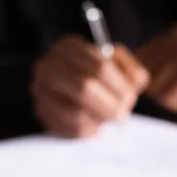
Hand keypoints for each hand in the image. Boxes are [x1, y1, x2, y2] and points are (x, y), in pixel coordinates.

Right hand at [30, 35, 148, 137]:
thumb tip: (135, 82)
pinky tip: (95, 124)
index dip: (119, 86)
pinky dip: (88, 129)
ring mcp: (41, 90)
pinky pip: (69, 127)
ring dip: (100, 119)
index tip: (129, 97)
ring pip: (76, 112)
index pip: (100, 66)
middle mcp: (48, 66)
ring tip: (109, 118)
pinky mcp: (41, 113)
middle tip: (122, 114)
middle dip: (110, 105)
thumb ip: (130, 70)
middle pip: (85, 88)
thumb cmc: (97, 75)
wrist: (68, 88)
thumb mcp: (116, 63)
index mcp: (69, 46)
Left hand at [136, 24, 176, 117]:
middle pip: (144, 75)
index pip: (138, 58)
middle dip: (157, 89)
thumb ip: (157, 61)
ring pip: (156, 88)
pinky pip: (169, 99)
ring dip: (169, 98)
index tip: (158, 86)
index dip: (143, 78)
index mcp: (176, 33)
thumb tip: (123, 74)